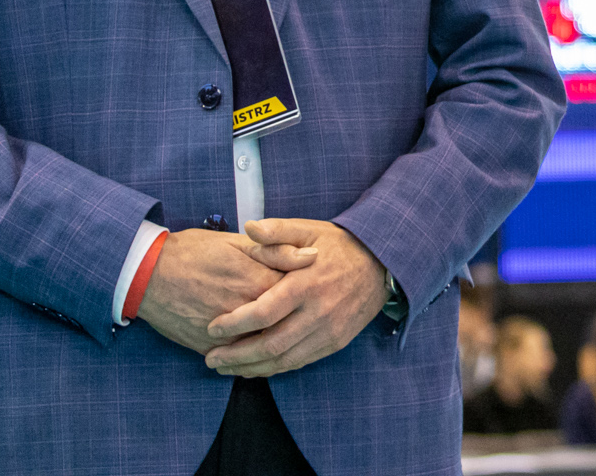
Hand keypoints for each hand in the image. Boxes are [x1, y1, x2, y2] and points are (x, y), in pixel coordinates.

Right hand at [136, 228, 308, 355]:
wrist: (148, 274)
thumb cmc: (193, 252)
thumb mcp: (237, 243)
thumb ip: (278, 251)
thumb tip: (313, 256)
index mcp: (258, 282)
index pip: (298, 293)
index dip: (309, 291)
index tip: (316, 289)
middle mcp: (245, 312)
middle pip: (286, 323)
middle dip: (299, 321)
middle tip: (306, 316)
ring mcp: (226, 334)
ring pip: (264, 346)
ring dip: (280, 343)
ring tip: (291, 336)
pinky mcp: (208, 347)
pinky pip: (239, 359)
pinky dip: (253, 357)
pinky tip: (263, 352)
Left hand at [202, 220, 389, 376]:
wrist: (384, 262)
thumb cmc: (341, 246)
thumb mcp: (310, 230)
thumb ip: (278, 230)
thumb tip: (249, 228)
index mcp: (306, 284)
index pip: (263, 313)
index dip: (233, 325)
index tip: (212, 328)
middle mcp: (318, 312)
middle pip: (269, 345)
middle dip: (236, 356)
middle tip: (211, 359)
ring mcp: (329, 330)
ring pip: (284, 360)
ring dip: (252, 368)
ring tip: (227, 368)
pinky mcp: (336, 341)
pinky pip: (300, 362)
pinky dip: (275, 369)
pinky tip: (257, 368)